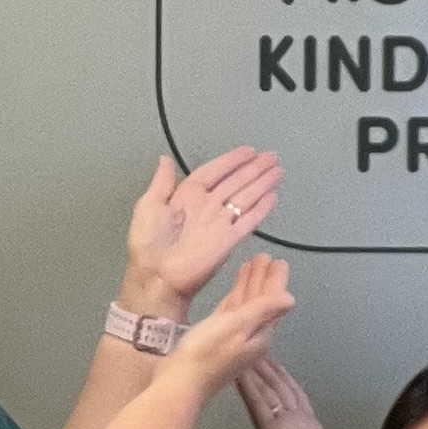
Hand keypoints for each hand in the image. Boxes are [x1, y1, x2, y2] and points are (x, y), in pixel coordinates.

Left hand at [121, 148, 283, 313]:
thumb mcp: (148, 205)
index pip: (214, 172)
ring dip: (262, 184)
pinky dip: (261, 209)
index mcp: (187, 196)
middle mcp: (207, 207)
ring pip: (246, 197)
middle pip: (235, 182)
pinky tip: (272, 197)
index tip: (249, 151)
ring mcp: (220, 223)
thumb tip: (164, 158)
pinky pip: (248, 221)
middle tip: (272, 157)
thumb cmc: (148, 244)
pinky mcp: (229, 240)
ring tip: (278, 171)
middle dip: (254, 169)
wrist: (157, 277)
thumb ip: (162, 182)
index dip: (231, 161)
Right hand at [161, 255, 292, 400]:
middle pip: (260, 302)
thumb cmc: (207, 351)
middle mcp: (250, 337)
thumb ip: (263, 310)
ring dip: (249, 286)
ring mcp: (233, 339)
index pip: (272, 301)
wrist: (179, 383)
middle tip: (264, 257)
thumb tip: (290, 299)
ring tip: (251, 264)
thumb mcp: (238, 326)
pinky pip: (231, 314)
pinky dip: (235, 300)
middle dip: (263, 280)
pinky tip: (235, 291)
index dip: (275, 280)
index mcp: (260, 334)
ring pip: (245, 307)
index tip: (278, 260)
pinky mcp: (215, 339)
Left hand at [237, 359, 353, 428]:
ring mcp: (288, 425)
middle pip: (284, 387)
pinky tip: (240, 370)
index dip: (287, 381)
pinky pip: (259, 402)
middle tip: (260, 345)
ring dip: (259, 369)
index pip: (297, 400)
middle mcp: (302, 424)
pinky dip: (249, 385)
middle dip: (272, 366)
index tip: (277, 365)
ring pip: (270, 389)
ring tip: (247, 348)